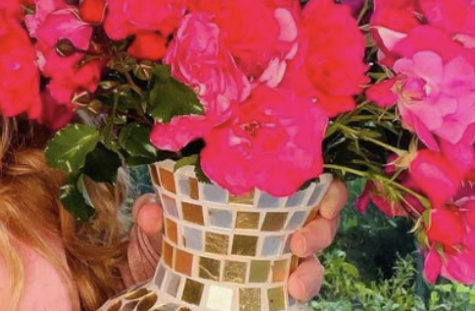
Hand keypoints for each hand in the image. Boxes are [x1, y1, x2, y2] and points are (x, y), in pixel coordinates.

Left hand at [123, 179, 349, 300]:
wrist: (150, 283)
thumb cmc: (162, 239)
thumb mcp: (156, 222)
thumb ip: (155, 213)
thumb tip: (152, 212)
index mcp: (255, 196)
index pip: (303, 181)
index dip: (324, 186)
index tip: (322, 193)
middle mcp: (273, 224)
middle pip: (322, 219)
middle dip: (323, 228)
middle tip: (300, 242)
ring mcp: (275, 257)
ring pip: (314, 257)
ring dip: (312, 267)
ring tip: (295, 277)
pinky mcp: (271, 288)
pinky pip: (298, 286)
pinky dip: (301, 287)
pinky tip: (291, 292)